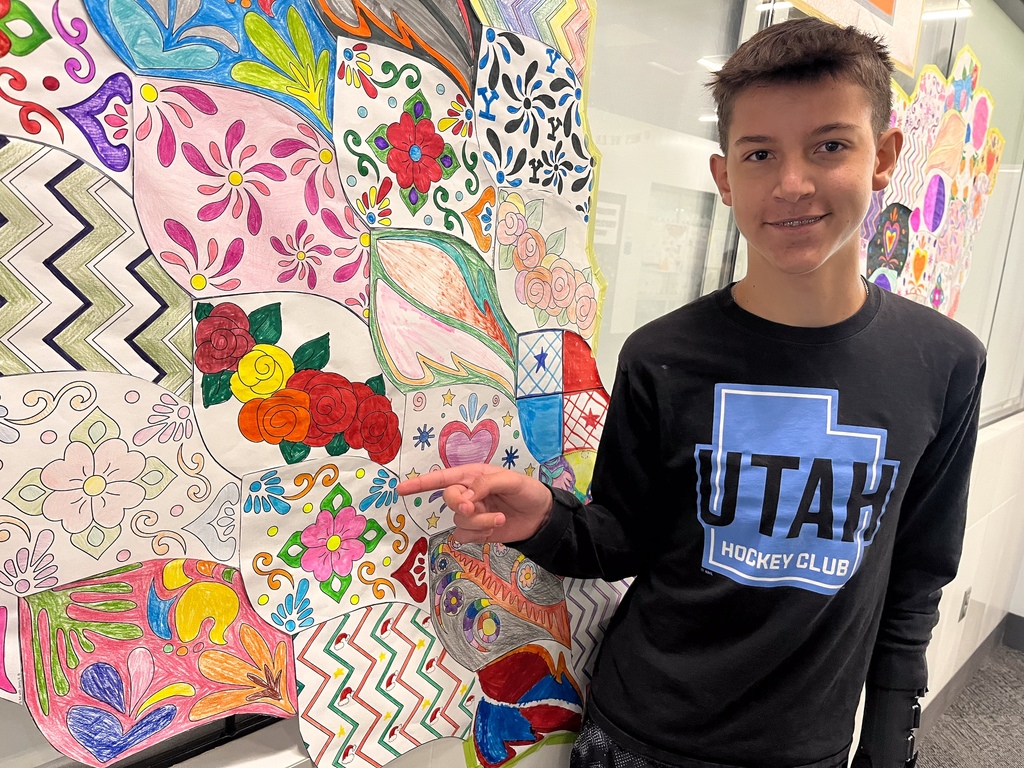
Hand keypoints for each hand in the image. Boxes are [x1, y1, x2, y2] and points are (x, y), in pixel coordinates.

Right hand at [397, 464, 553, 543]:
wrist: (541, 517)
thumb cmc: (527, 492)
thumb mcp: (511, 481)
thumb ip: (485, 484)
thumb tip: (465, 496)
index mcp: (472, 475)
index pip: (441, 478)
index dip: (420, 483)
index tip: (400, 489)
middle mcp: (468, 494)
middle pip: (448, 499)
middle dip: (461, 505)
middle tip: (476, 507)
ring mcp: (471, 514)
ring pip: (458, 520)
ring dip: (479, 522)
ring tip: (499, 518)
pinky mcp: (476, 532)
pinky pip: (463, 535)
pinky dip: (478, 534)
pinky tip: (494, 530)